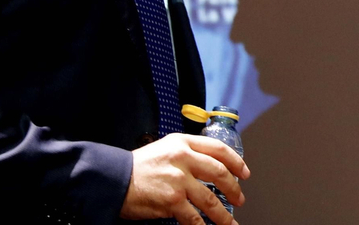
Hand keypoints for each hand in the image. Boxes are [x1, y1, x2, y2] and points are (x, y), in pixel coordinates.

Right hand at [120, 133, 249, 223]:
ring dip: (223, 214)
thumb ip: (186, 154)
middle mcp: (183, 158)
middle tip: (239, 199)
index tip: (244, 173)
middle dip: (234, 189)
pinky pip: (194, 217)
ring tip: (229, 222)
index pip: (218, 149)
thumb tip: (210, 169)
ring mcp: (178, 180)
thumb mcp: (164, 149)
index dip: (236, 162)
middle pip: (219, 173)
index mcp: (182, 143)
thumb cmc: (138, 167)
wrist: (114, 179)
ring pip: (211, 199)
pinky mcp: (172, 200)